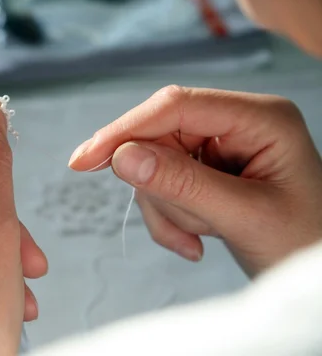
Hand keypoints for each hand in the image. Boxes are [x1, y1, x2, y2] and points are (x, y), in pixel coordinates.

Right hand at [69, 85, 321, 276]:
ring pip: (153, 165)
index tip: (84, 160)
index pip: (176, 106)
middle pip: (159, 137)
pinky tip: (196, 243)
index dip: (125, 130)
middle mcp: (235, 123)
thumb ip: (183, 184)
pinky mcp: (204, 169)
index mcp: (259, 118)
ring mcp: (217, 147)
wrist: (314, 276)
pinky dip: (168, 219)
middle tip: (184, 226)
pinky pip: (159, 187)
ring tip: (202, 237)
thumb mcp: (245, 217)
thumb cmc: (303, 243)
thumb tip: (120, 157)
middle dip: (159, 187)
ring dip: (167, 209)